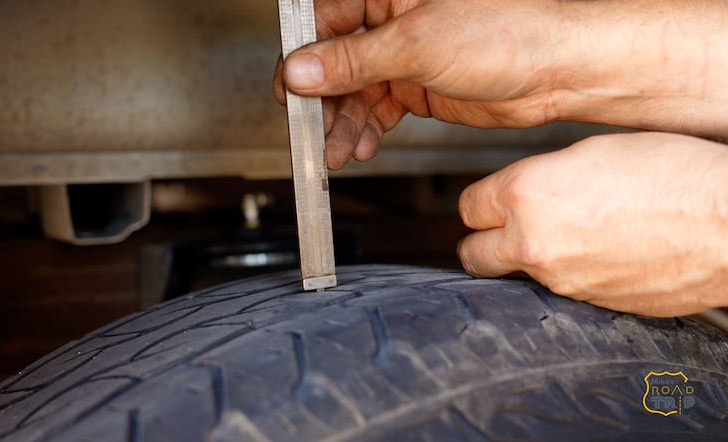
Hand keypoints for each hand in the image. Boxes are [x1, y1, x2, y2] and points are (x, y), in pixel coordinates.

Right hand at [274, 0, 564, 168]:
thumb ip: (354, 59)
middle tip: (311, 129)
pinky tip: (360, 145)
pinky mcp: (415, 85)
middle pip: (335, 61)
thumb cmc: (508, 33)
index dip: (303, 57)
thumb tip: (302, 69)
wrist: (555, 72)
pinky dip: (366, 130)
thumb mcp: (418, 46)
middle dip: (323, 101)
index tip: (290, 89)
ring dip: (342, 123)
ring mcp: (403, 54)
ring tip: (335, 150)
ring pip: (354, 91)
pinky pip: (377, 108)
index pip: (325, 19)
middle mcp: (392, 20)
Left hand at [458, 132, 727, 316]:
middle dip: (483, 240)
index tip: (490, 199)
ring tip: (560, 234)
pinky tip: (593, 253)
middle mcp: (534, 242)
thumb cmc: (675, 175)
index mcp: (526, 193)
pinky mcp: (589, 303)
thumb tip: (521, 192)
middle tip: (501, 227)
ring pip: (515, 275)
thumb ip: (541, 176)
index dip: (481, 201)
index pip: (467, 207)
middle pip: (472, 254)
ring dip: (524, 258)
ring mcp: (561, 280)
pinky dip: (563, 274)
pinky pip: (557, 290)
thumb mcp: (593, 152)